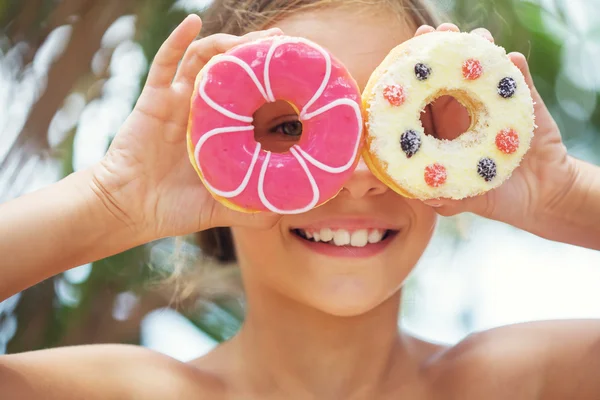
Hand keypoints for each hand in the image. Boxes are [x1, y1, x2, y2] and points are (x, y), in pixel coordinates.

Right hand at [90, 15, 281, 239]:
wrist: (130, 209)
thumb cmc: (174, 209)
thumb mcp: (222, 208)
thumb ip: (252, 208)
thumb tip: (290, 210)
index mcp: (220, 131)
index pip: (250, 97)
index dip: (270, 83)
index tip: (294, 73)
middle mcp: (202, 110)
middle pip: (231, 70)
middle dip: (255, 53)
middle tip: (281, 43)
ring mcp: (178, 101)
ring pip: (204, 59)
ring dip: (227, 43)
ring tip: (253, 38)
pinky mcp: (155, 98)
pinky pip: (165, 62)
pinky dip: (178, 39)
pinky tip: (193, 20)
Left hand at [415, 23, 576, 232]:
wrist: (541, 197)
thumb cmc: (495, 197)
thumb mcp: (464, 199)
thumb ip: (443, 197)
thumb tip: (421, 196)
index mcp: (443, 131)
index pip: (422, 99)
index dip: (413, 78)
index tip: (404, 57)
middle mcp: (465, 112)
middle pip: (448, 74)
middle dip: (441, 51)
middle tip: (437, 33)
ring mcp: (495, 104)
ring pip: (483, 70)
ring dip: (479, 50)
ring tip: (476, 38)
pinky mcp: (525, 103)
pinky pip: (520, 80)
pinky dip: (515, 67)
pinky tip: (511, 58)